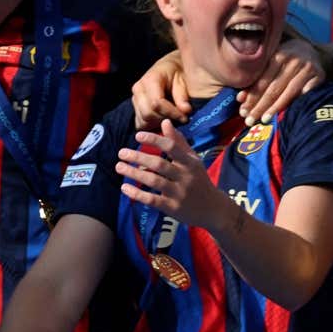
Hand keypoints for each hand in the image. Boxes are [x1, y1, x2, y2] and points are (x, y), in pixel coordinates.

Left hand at [115, 119, 233, 232]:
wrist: (214, 209)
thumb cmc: (199, 180)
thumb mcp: (192, 160)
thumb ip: (178, 142)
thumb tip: (165, 122)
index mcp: (189, 163)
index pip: (171, 148)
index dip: (154, 140)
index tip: (138, 136)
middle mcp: (185, 177)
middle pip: (159, 164)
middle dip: (138, 157)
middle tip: (121, 152)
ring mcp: (179, 193)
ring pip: (154, 181)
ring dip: (134, 173)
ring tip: (119, 166)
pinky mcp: (173, 208)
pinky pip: (152, 200)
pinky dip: (137, 194)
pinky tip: (124, 187)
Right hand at [131, 50, 189, 129]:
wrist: (171, 66)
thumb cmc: (179, 72)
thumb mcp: (183, 80)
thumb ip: (182, 95)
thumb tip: (185, 110)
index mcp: (150, 79)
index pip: (156, 103)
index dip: (171, 113)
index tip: (185, 117)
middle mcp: (138, 88)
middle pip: (147, 114)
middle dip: (165, 119)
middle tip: (180, 119)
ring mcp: (135, 98)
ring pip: (142, 120)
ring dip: (159, 123)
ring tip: (172, 118)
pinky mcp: (136, 106)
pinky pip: (140, 122)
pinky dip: (151, 125)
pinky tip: (163, 120)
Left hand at [236, 38, 322, 125]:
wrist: (309, 50)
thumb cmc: (282, 60)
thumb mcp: (268, 64)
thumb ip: (255, 81)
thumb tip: (240, 99)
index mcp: (276, 56)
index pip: (262, 82)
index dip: (251, 98)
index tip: (243, 112)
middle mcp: (292, 61)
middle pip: (273, 89)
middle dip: (260, 106)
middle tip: (250, 120)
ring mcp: (307, 68)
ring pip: (288, 93)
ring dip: (275, 108)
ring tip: (264, 119)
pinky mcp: (319, 75)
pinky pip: (306, 92)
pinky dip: (297, 101)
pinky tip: (288, 112)